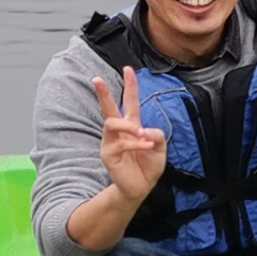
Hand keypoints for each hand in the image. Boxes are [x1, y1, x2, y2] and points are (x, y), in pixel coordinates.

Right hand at [93, 69, 167, 204]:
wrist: (141, 186)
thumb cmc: (149, 165)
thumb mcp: (160, 146)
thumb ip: (156, 134)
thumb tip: (143, 130)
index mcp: (133, 125)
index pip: (130, 101)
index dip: (130, 85)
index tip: (128, 69)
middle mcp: (120, 131)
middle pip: (109, 108)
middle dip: (103, 93)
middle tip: (96, 79)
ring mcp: (111, 142)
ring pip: (112, 123)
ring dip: (128, 127)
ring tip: (141, 133)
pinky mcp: (108, 154)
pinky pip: (120, 143)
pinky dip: (135, 143)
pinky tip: (145, 146)